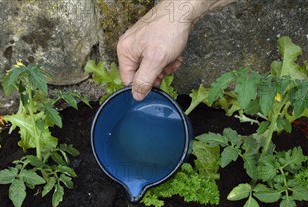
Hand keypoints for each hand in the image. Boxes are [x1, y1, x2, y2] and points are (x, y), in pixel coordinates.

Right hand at [117, 0, 234, 100]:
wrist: (182, 9)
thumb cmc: (168, 30)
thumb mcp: (156, 61)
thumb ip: (144, 80)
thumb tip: (136, 96)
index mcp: (125, 52)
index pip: (128, 80)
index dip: (143, 86)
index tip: (157, 85)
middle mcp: (129, 47)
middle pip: (141, 74)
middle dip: (157, 75)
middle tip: (167, 70)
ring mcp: (140, 43)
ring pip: (151, 67)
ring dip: (164, 67)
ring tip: (174, 61)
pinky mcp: (151, 41)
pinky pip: (157, 58)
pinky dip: (167, 60)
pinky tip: (176, 56)